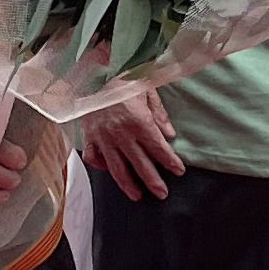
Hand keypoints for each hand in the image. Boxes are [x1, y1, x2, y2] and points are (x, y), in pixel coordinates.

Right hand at [73, 85, 185, 199]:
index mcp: (138, 121)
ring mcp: (103, 137)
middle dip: (152, 181)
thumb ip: (159, 113)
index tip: (179, 171)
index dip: (170, 161)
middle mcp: (121, 133)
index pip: (158, 148)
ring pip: (116, 167)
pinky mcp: (89, 136)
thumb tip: (170, 135)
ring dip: (128, 184)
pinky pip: (93, 157)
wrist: (93, 74)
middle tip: (162, 193)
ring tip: (137, 196)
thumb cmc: (123, 81)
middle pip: (139, 164)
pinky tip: (109, 171)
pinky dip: (100, 166)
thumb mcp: (147, 89)